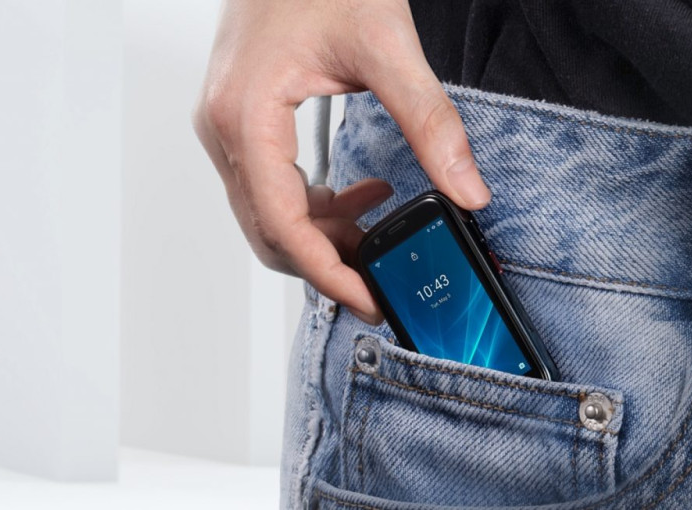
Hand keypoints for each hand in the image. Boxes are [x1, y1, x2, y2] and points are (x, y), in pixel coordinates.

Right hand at [193, 0, 490, 323]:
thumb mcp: (386, 45)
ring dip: (323, 235)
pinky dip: (315, 206)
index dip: (327, 271)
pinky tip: (363, 194)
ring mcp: (227, 127)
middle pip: (268, 231)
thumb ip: (430, 122)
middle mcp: (225, 129)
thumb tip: (466, 189)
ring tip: (379, 234)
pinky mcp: (242, 122)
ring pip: (268, 215)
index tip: (369, 298)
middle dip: (326, 262)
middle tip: (380, 279)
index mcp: (248, 115)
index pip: (282, 223)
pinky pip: (272, 187)